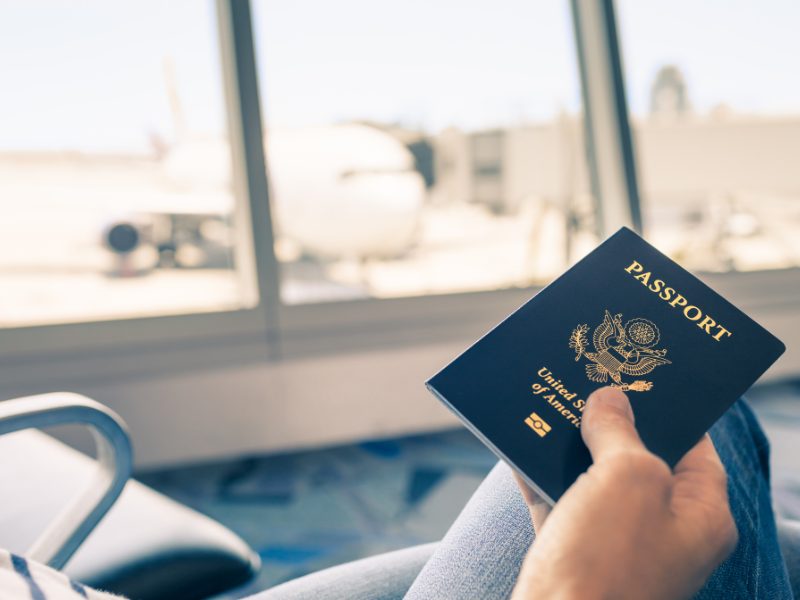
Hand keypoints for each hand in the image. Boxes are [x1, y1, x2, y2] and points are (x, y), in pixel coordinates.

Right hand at [512, 387, 737, 599]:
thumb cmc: (606, 560)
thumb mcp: (626, 477)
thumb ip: (620, 430)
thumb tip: (609, 400)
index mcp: (698, 516)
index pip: (695, 448)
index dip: (668, 409)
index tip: (638, 376)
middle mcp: (661, 531)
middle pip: (638, 460)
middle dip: (609, 422)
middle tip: (585, 383)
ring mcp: (615, 545)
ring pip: (593, 479)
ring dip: (569, 445)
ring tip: (550, 403)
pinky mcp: (572, 554)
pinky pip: (557, 500)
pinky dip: (539, 473)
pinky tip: (519, 443)